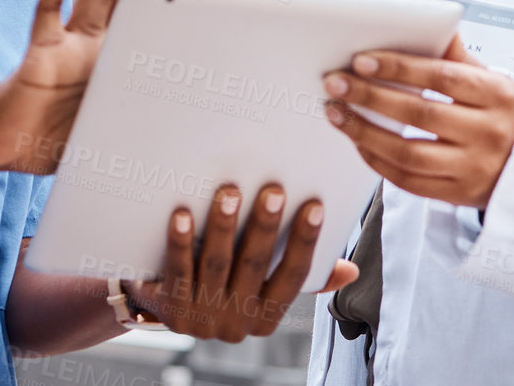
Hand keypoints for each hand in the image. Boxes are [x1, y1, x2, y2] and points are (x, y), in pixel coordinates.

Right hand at [0, 0, 206, 175]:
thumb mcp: (111, 137)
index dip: (181, 3)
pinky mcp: (40, 49)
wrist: (3, 149)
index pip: (156, 24)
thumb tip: (189, 143)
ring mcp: (69, 41)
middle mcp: (96, 43)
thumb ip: (140, 129)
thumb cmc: (54, 143)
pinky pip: (48, 7)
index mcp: (119, 64)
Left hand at [129, 183, 357, 341]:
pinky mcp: (172, 310)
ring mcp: (204, 318)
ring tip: (230, 192)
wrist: (163, 307)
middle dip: (265, 227)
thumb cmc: (224, 284)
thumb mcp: (263, 286)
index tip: (315, 205)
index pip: (294, 276)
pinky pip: (179, 271)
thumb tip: (350, 270)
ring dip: (224, 227)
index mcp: (267, 316)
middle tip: (273, 190)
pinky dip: (181, 242)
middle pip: (255, 266)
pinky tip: (183, 215)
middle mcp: (238, 322)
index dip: (306, 240)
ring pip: (217, 265)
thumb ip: (302, 275)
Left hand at [322, 34, 513, 210]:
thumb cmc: (505, 114)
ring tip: (337, 113)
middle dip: (370, 96)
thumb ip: (458, 56)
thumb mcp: (494, 80)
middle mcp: (489, 133)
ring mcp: (474, 169)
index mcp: (498, 95)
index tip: (361, 60)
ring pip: (408, 153)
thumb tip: (430, 21)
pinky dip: (378, 161)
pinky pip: (409, 182)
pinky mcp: (460, 196)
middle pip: (419, 113)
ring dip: (364, 132)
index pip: (441, 77)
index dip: (398, 67)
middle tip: (334, 83)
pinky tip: (359, 142)